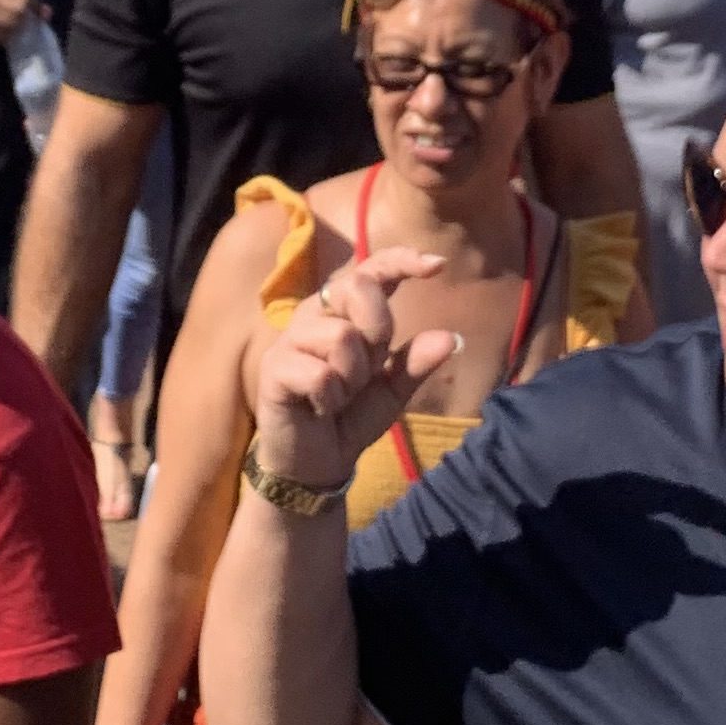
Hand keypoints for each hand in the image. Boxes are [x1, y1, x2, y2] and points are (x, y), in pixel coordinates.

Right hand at [0, 0, 37, 53]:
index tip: (37, 19)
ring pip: (16, 23)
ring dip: (14, 32)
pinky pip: (5, 36)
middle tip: (18, 29)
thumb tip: (49, 12)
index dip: (35, 7)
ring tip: (2, 33)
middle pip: (23, 8)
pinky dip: (4, 40)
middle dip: (25, 21)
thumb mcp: (0, 7)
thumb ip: (23, 8)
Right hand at [250, 247, 456, 493]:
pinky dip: (331, 398)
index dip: (402, 260)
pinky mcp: (273, 367)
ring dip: (353, 377)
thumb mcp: (393, 392)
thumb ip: (416, 364)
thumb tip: (452, 338)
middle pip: (357, 287)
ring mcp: (290, 338)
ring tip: (339, 396)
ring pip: (342, 336)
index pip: (371, 270)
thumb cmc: (350, 418)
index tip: (438, 265)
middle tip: (369, 368)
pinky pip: (320, 374)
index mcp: (345, 312)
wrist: (316, 464)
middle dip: (378, 329)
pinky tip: (320, 408)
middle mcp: (315, 314)